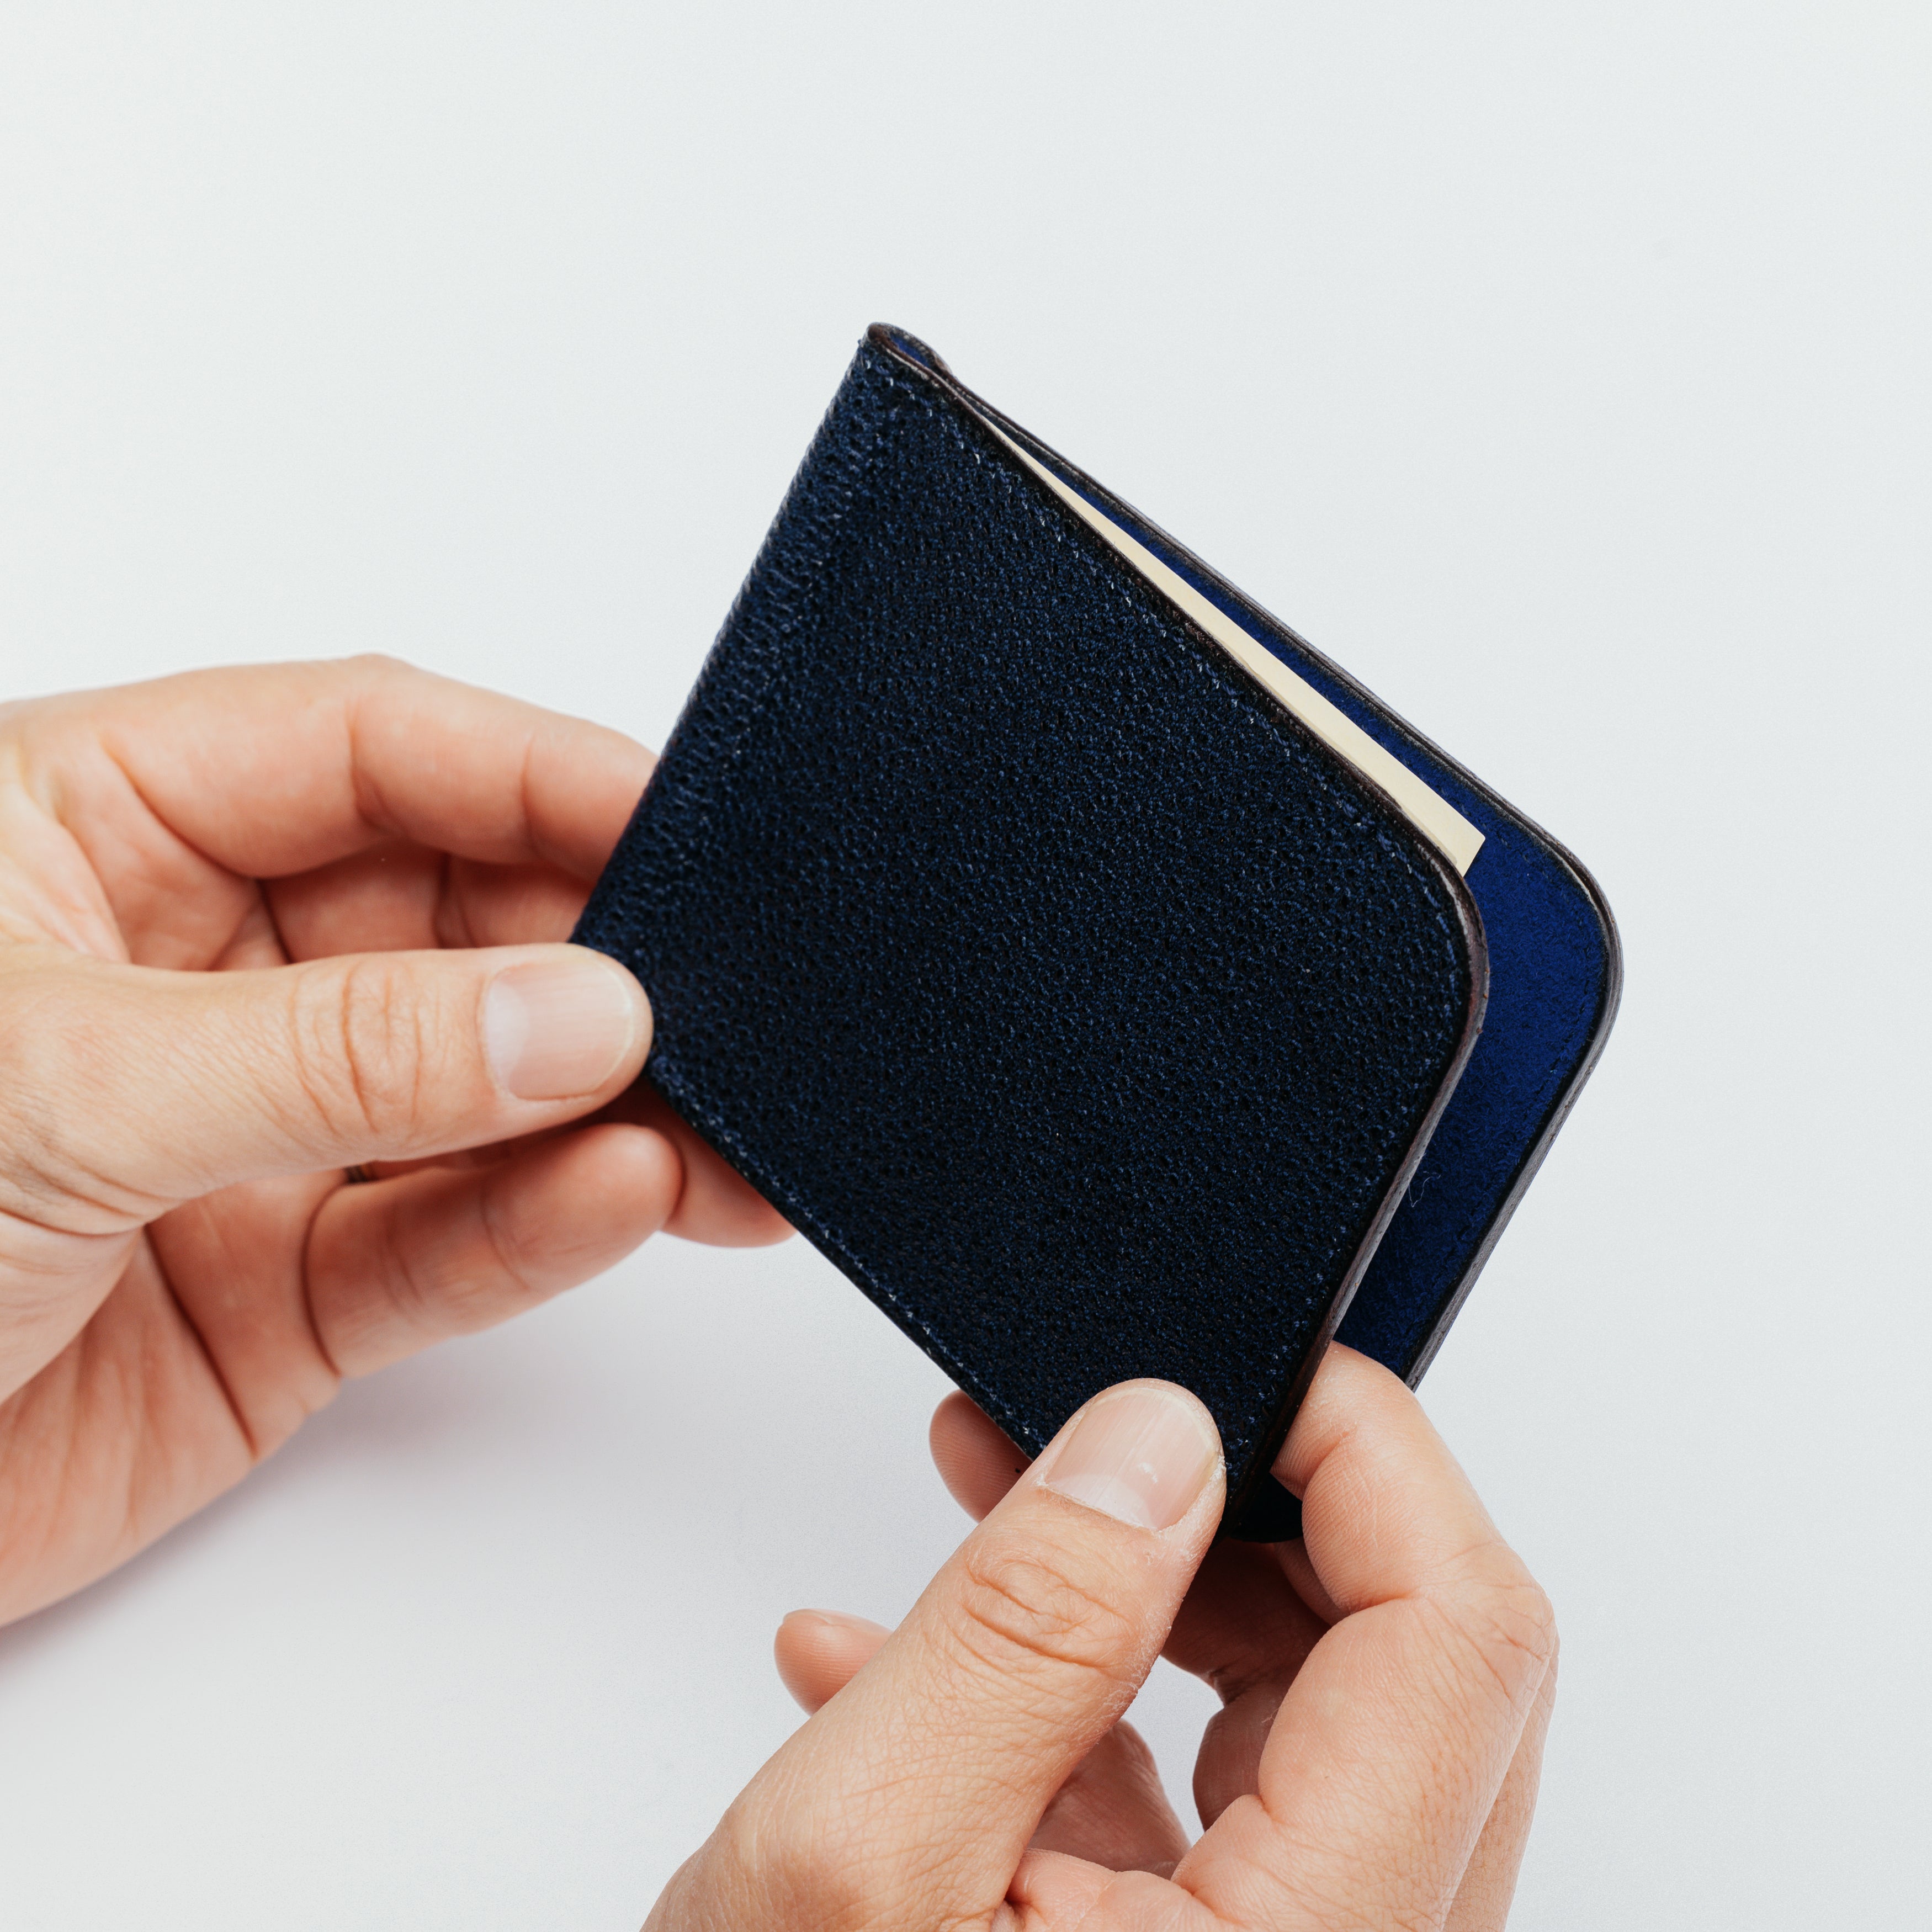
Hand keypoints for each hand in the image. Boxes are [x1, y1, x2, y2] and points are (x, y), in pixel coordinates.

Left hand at [0, 657, 786, 1624]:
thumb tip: (577, 1010)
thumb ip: (338, 1048)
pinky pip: (442, 1245)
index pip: (366, 754)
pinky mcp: (280, 1295)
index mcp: (96, 834)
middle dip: (600, 962)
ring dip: (609, 1115)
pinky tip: (628, 1199)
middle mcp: (193, 974)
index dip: (530, 773)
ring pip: (474, 1099)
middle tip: (727, 1000)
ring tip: (725, 1138)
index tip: (677, 823)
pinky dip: (540, 1227)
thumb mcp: (57, 1082)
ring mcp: (248, 1138)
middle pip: (452, 923)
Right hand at [655, 1348, 1554, 1930]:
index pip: (1459, 1636)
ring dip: (1149, 1592)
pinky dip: (1077, 1705)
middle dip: (1245, 1508)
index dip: (1371, 1455)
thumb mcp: (859, 1861)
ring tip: (982, 1509)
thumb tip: (1161, 1435)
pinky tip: (901, 1663)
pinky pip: (1197, 1802)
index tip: (1248, 1356)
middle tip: (1092, 1426)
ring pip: (1303, 1724)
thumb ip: (1025, 1626)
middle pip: (1410, 1670)